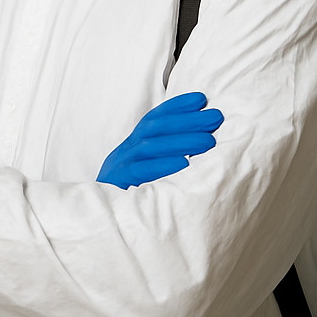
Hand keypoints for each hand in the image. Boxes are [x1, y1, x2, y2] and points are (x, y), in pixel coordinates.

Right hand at [97, 92, 223, 188]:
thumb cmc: (132, 192)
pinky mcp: (119, 183)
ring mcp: (121, 165)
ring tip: (208, 141)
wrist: (100, 218)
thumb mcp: (147, 169)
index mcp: (133, 145)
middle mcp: (126, 150)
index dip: (176, 106)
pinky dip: (163, 166)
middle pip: (155, 128)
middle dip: (187, 120)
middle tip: (216, 117)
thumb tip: (202, 140)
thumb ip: (166, 155)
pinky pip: (141, 172)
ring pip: (149, 146)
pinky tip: (184, 164)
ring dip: (181, 141)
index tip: (201, 99)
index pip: (155, 118)